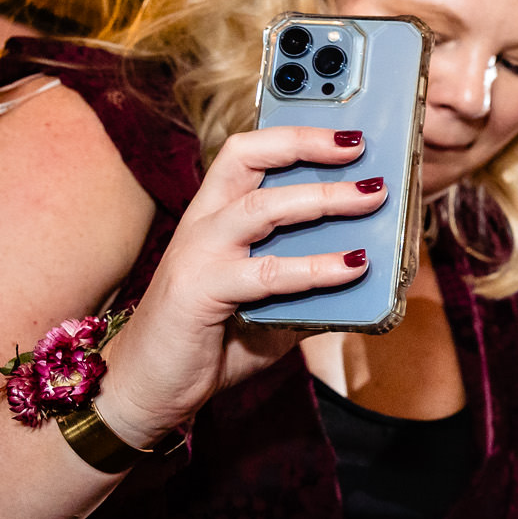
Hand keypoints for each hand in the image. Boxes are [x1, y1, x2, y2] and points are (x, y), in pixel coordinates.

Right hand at [97, 127, 385, 446]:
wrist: (146, 388)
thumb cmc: (212, 339)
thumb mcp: (272, 302)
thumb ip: (310, 280)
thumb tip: (371, 263)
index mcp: (217, 214)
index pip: (250, 152)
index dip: (297, 134)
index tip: (348, 131)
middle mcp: (204, 224)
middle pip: (248, 156)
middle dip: (307, 144)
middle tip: (361, 147)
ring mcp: (198, 254)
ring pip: (262, 207)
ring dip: (323, 198)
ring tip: (371, 198)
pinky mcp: (200, 292)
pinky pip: (268, 273)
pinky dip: (316, 268)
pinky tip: (354, 267)